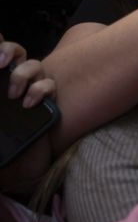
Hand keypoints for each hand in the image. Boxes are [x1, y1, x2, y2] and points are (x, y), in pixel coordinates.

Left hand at [0, 36, 54, 192]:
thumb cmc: (0, 149)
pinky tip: (29, 104)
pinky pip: (49, 84)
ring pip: (33, 65)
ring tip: (14, 95)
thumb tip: (0, 99)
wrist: (18, 171)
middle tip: (1, 64)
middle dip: (8, 50)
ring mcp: (30, 91)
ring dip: (22, 75)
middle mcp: (11, 84)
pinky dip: (40, 90)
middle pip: (14, 52)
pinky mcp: (47, 102)